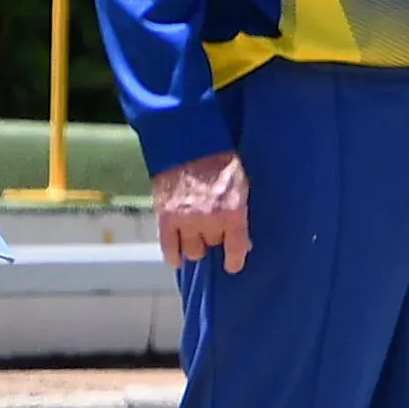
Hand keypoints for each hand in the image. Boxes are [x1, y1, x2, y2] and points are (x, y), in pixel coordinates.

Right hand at [150, 150, 251, 272]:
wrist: (187, 142)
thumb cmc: (219, 160)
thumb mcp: (240, 184)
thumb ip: (240, 212)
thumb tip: (243, 242)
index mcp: (232, 210)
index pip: (236, 248)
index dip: (234, 260)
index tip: (232, 265)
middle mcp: (209, 220)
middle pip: (212, 244)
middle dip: (213, 237)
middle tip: (211, 226)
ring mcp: (186, 220)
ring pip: (193, 250)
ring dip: (195, 244)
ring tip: (195, 234)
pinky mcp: (166, 218)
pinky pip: (169, 248)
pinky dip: (174, 255)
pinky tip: (177, 258)